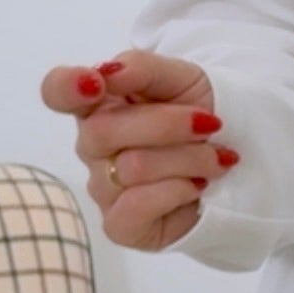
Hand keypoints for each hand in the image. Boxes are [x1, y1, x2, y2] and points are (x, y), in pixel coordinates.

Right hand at [39, 47, 232, 252]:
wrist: (236, 156)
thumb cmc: (197, 111)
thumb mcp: (182, 76)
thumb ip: (142, 68)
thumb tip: (107, 73)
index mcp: (99, 102)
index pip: (57, 91)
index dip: (67, 86)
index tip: (96, 84)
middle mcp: (92, 146)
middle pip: (101, 131)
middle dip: (168, 124)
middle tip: (210, 124)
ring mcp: (103, 187)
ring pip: (132, 168)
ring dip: (189, 158)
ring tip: (215, 157)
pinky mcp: (120, 224)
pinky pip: (136, 207)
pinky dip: (178, 190)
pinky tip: (197, 185)